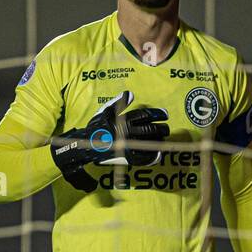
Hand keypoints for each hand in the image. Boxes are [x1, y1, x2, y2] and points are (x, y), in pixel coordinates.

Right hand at [50, 90, 169, 190]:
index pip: (144, 116)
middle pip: (149, 130)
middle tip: (167, 128)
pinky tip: (158, 154)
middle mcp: (126, 132)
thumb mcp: (104, 111)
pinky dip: (151, 156)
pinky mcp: (125, 157)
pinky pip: (142, 157)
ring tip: (163, 139)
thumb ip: (117, 103)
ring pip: (148, 142)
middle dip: (160, 129)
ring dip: (158, 141)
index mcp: (122, 120)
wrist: (84, 146)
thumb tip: (130, 94)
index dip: (156, 114)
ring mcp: (126, 145)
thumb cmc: (95, 128)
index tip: (165, 114)